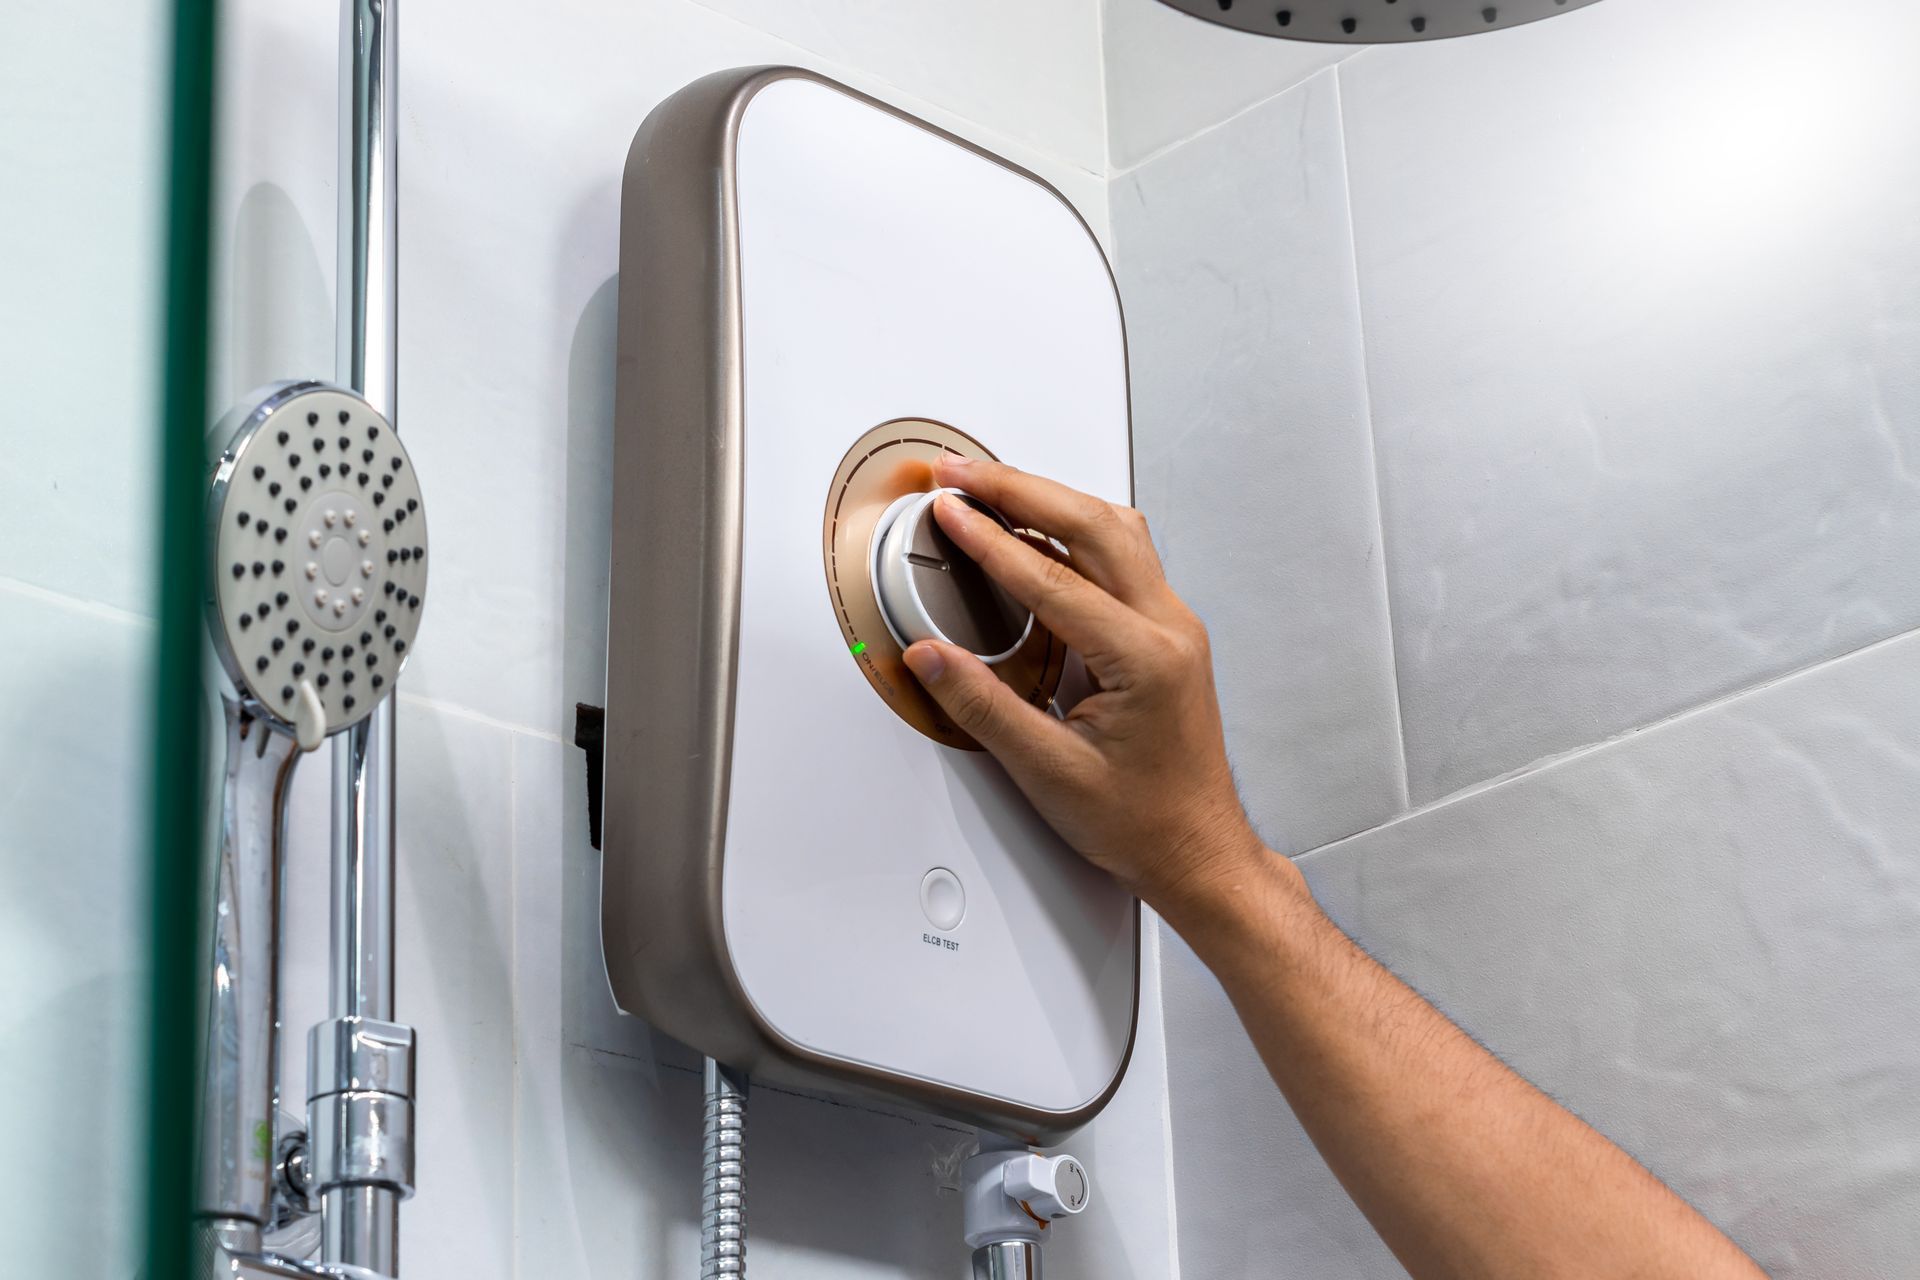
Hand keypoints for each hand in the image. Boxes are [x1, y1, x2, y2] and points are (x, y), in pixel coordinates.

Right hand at [901, 455, 1262, 909]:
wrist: (1197, 850)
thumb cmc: (1143, 822)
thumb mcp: (1048, 772)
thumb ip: (983, 706)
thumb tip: (932, 657)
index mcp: (1145, 659)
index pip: (1053, 578)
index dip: (992, 540)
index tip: (950, 511)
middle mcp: (1168, 630)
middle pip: (1093, 525)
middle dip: (1021, 488)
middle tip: (962, 472)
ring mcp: (1172, 626)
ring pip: (1114, 530)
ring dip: (1051, 498)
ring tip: (991, 486)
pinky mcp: (1165, 634)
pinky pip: (1121, 557)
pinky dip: (1072, 529)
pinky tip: (1036, 530)